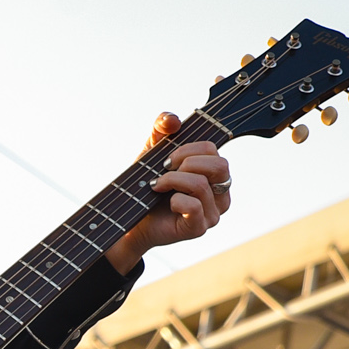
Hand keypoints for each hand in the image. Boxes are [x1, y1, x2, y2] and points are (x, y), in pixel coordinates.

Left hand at [103, 112, 232, 272]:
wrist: (129, 218)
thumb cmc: (146, 187)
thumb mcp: (151, 152)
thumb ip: (161, 129)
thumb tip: (172, 120)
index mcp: (214, 173)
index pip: (213, 150)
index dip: (187, 150)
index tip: (165, 159)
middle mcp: (220, 192)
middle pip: (219, 166)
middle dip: (185, 163)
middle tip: (164, 170)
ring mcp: (213, 212)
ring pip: (202, 185)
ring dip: (173, 180)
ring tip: (157, 186)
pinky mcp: (200, 227)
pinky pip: (195, 206)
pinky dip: (175, 200)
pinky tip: (166, 202)